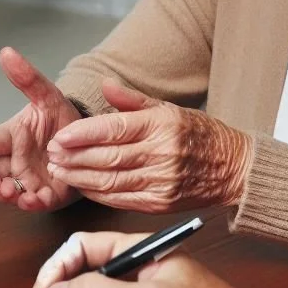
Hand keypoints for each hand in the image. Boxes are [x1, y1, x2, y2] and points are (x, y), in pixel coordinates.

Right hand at [0, 47, 81, 210]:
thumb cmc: (62, 119)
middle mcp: (11, 162)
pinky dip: (32, 203)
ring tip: (12, 191)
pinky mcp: (44, 195)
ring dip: (5, 195)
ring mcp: (26, 180)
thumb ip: (28, 78)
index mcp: (7, 139)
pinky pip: (33, 203)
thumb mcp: (47, 96)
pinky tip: (37, 197)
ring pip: (5, 193)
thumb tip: (8, 53)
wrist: (90, 138)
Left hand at [46, 80, 251, 212]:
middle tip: (51, 153)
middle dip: (73, 156)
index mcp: (162, 125)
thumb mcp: (170, 109)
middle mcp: (162, 154)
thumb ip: (132, 100)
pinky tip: (81, 185)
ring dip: (79, 176)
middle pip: (107, 156)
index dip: (82, 134)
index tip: (59, 136)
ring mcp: (161, 181)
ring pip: (110, 180)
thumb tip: (104, 83)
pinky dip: (97, 193)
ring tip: (58, 170)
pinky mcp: (160, 203)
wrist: (235, 169)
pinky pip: (120, 199)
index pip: (114, 129)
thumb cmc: (201, 135)